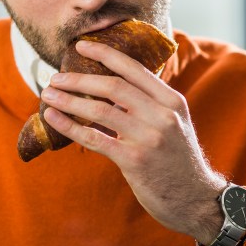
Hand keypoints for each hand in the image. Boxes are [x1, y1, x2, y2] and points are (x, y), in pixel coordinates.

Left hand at [40, 40, 225, 243]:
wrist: (197, 199)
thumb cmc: (178, 160)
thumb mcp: (175, 123)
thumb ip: (151, 103)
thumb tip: (113, 85)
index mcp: (171, 100)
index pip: (133, 68)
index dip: (105, 54)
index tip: (81, 45)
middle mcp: (162, 115)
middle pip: (112, 86)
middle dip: (79, 78)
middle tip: (55, 76)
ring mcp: (148, 137)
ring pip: (100, 110)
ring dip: (69, 100)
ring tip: (48, 94)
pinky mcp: (134, 160)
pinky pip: (94, 138)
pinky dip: (69, 126)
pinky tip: (52, 118)